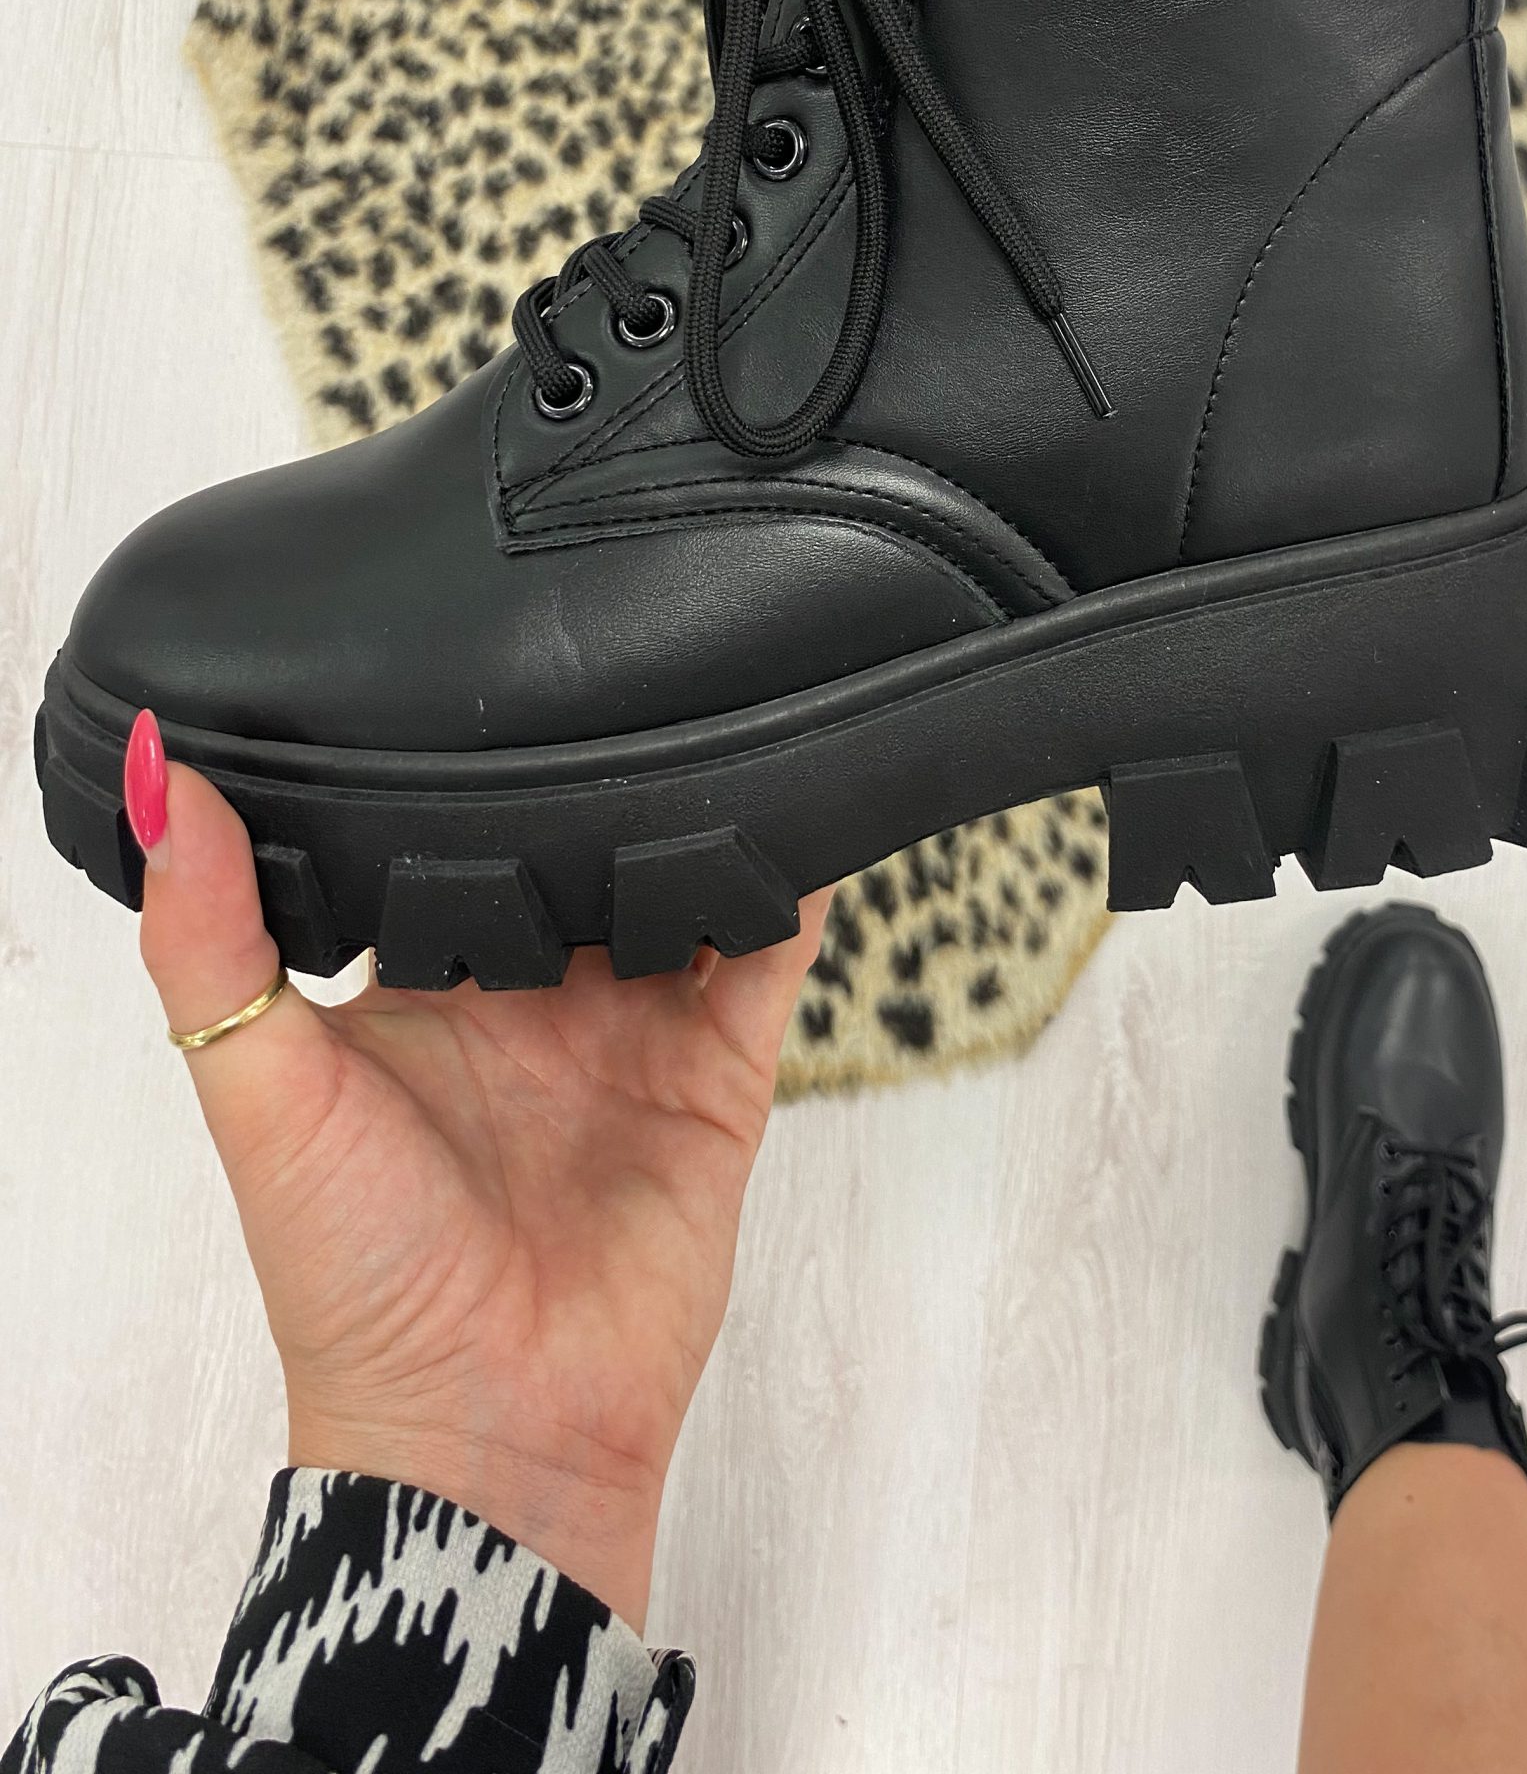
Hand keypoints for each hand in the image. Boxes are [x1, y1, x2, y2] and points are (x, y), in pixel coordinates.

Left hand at [129, 717, 828, 1629]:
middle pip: (573, 849)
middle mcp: (530, 999)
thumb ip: (211, 941)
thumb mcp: (261, 1092)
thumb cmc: (355, 1281)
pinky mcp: (719, 1073)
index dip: (458, 761)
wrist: (489, 1431)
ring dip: (696, 804)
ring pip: (676, 881)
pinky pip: (767, 954)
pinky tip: (803, 797)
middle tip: (612, 653)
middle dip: (593, 765)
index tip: (465, 656)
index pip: (444, 841)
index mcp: (419, 991)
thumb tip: (164, 779)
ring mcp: (632, 1031)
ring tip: (709, 697)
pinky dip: (789, 882)